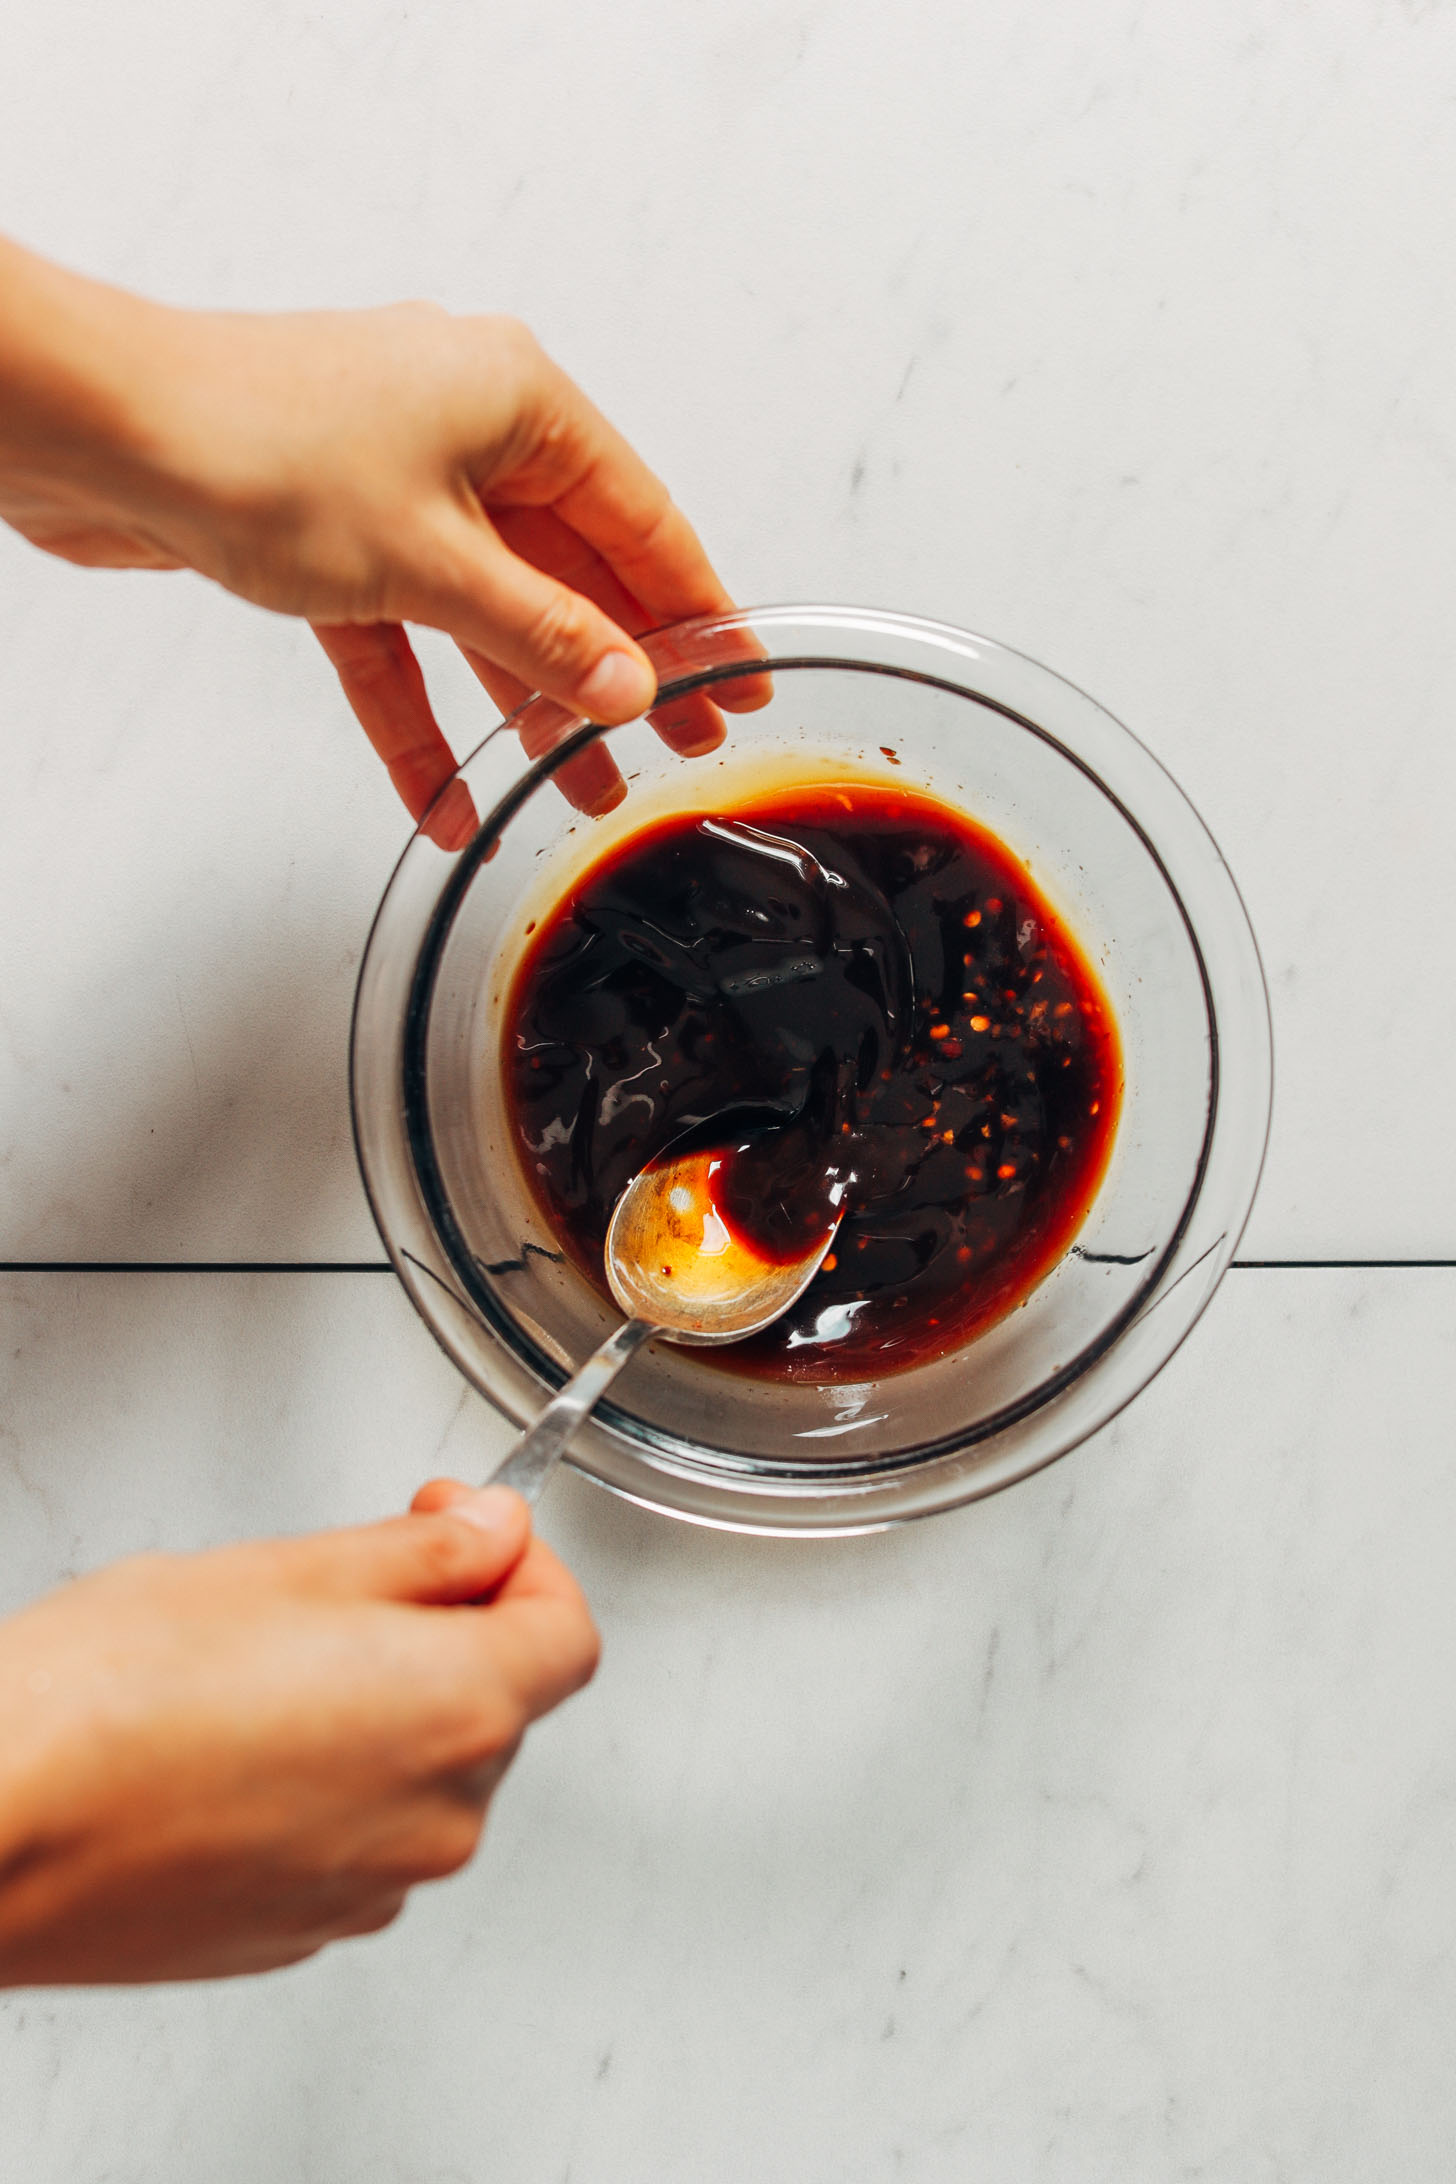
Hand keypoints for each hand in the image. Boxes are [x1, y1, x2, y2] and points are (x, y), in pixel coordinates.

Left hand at [0, 239, 766, 841]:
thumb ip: (542, 636)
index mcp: (515, 400)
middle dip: (613, 674)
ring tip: (573, 789)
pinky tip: (443, 794)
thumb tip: (626, 683)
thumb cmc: (253, 444)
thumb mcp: (435, 563)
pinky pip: (398, 638)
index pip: (641, 521)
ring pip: (484, 613)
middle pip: (567, 573)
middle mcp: (461, 429)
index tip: (738, 678)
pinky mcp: (327, 535)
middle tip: (672, 747)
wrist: (99, 435)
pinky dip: (417, 713)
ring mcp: (393, 482)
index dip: (698, 612)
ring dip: (521, 707)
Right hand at [0, 1482, 597, 1984]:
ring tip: (262, 1666)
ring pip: (422, 1773)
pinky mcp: (298, 1931)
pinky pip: (355, 1838)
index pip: (567, 1630)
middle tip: (345, 1583)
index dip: (523, 1562)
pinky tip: (234, 1744)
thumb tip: (491, 1533)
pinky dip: (325, 1785)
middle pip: (498, 1702)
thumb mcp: (290, 1567)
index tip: (462, 1527)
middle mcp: (436, 1818)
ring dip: (379, 1711)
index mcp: (459, 1710)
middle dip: (443, 1630)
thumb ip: (422, 1552)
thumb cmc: (111, 1698)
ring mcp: (369, 1888)